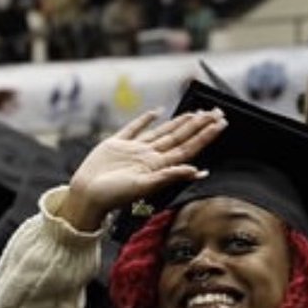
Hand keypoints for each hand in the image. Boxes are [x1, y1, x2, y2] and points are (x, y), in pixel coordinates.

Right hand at [59, 108, 226, 231]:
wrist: (86, 196)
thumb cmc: (112, 196)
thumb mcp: (143, 187)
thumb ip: (169, 176)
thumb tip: (196, 170)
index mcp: (157, 166)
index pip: (188, 148)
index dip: (205, 135)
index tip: (221, 124)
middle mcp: (149, 157)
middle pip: (180, 137)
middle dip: (199, 125)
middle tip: (217, 113)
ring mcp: (134, 150)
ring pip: (162, 132)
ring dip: (180, 122)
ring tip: (197, 113)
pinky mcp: (116, 144)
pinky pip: (135, 128)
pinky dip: (146, 119)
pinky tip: (157, 112)